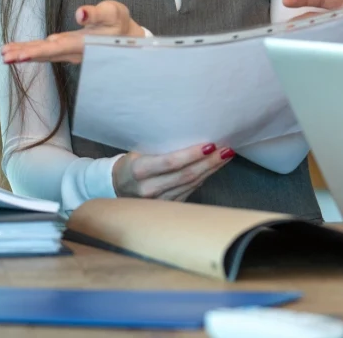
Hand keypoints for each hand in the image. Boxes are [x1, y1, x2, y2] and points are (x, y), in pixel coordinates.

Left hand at [0, 0, 145, 64]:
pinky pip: (46, 51)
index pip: (56, 49)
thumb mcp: (112, 13)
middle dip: (24, 55)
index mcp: (83, 44)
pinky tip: (19, 51)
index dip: (37, 52)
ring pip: (43, 53)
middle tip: (4, 57)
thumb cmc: (120, 22)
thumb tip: (79, 13)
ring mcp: (69, 51)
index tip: (19, 56)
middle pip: (45, 54)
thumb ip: (96, 14)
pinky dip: (31, 50)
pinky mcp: (67, 47)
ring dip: (24, 54)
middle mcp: (73, 51)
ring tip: (5, 54)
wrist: (128, 36)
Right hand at [112, 143, 234, 200]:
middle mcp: (149, 188)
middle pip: (186, 175)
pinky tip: (212, 169)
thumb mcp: (138, 151)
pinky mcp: (167, 207)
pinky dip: (203, 179)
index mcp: (140, 170)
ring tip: (225, 156)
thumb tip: (190, 135)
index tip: (211, 145)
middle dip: (209, 162)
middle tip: (226, 149)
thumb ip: (160, 148)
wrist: (117, 186)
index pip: (171, 162)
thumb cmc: (131, 163)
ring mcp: (159, 201)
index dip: (192, 154)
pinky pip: (190, 191)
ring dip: (210, 170)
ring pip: (191, 184)